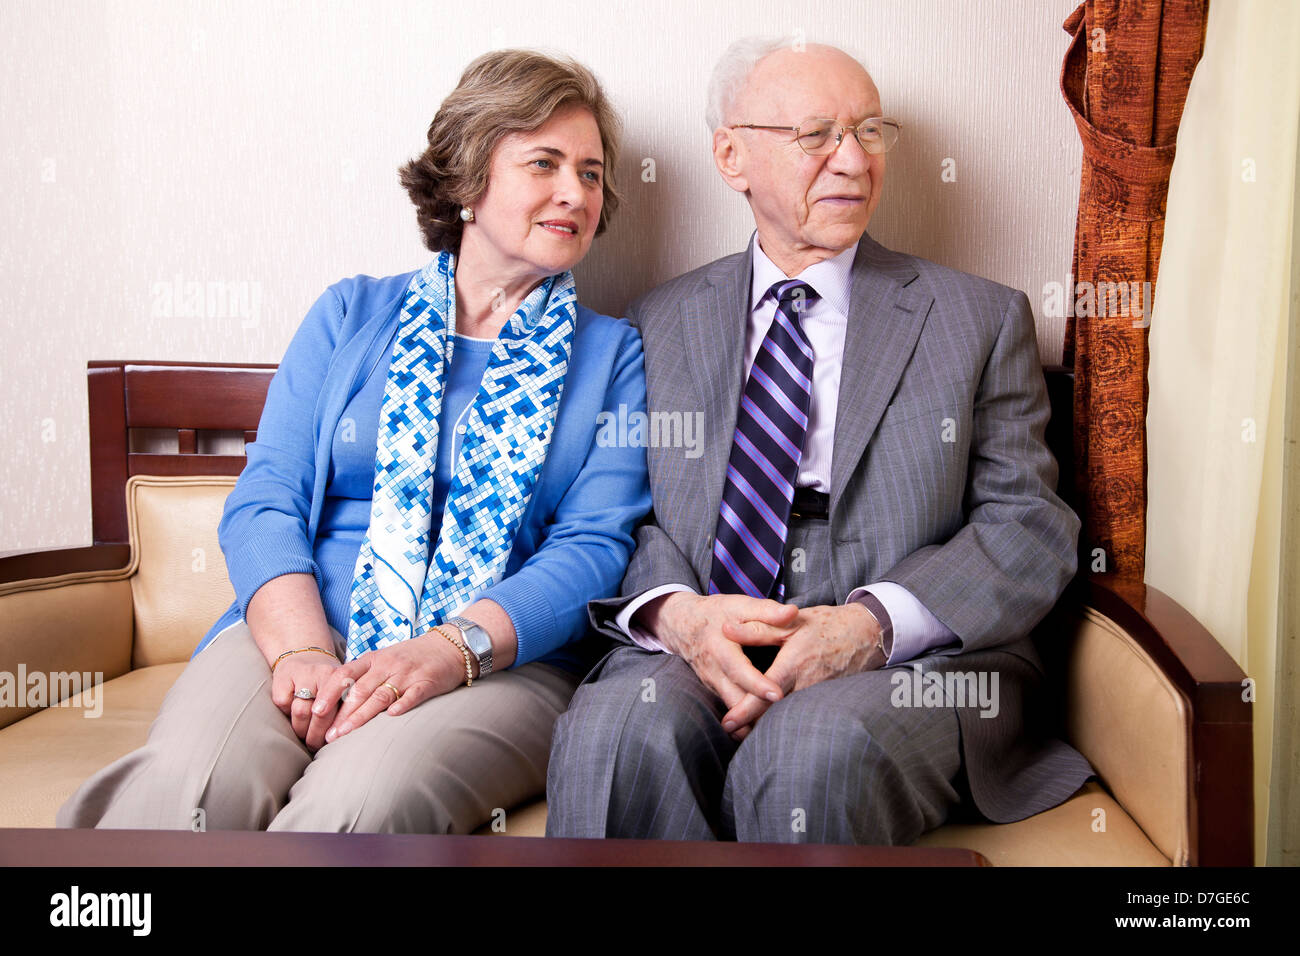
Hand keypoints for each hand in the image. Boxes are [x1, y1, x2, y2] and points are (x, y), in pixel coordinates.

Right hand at [270, 650, 343, 751]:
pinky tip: (290, 714)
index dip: (334, 729)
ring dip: (300, 729)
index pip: (339, 710)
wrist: (304, 652)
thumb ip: (342, 706)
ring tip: (303, 736)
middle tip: (314, 746)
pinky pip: (283, 703)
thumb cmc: (325, 679)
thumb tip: (341, 736)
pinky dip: (285, 712)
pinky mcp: (282, 676)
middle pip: (319, 713)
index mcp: (341, 678)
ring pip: (300, 711)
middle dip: (316, 734)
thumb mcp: (339, 687)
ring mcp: (302, 673)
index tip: (331, 743)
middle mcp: (323, 673)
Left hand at [313, 629, 468, 743]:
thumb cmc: (412, 657)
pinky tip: (391, 716)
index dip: (329, 692)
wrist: (449, 646)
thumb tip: (336, 702)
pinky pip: (413, 695)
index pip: (345, 674)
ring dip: (362, 716)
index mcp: (375, 658)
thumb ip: (364, 676)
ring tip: (346, 734)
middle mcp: (389, 665)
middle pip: (360, 690)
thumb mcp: (385, 659)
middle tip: (328, 735)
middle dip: (342, 714)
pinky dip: (402, 705)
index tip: (316, 711)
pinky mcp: (427, 682)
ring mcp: (408, 674)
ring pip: (381, 696)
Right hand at [640, 591, 795, 717]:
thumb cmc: (716, 613)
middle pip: (734, 698)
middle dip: (754, 716)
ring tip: (773, 734)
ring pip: (732, 708)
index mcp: (721, 648)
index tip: (777, 694)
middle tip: (779, 726)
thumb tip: (792, 612)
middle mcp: (714, 670)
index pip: (739, 670)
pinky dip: (744, 721)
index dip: (757, 684)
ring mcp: (712, 683)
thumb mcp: (739, 606)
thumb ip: (766, 611)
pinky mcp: (715, 689)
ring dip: (749, 724)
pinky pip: (731, 707)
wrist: (683, 624)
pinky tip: (761, 729)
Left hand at [720, 602, 887, 740]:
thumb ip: (758, 629)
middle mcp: (807, 684)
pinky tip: (771, 722)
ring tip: (745, 731)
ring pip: (789, 715)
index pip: (765, 693)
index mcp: (795, 664)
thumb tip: (726, 629)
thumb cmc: (827, 624)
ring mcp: (819, 695)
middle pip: (775, 712)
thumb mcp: (792, 622)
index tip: (727, 723)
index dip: (745, 710)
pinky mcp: (827, 699)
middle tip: (731, 732)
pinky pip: (803, 712)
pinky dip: (786, 718)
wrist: (868, 633)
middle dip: (752, 725)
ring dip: (768, 724)